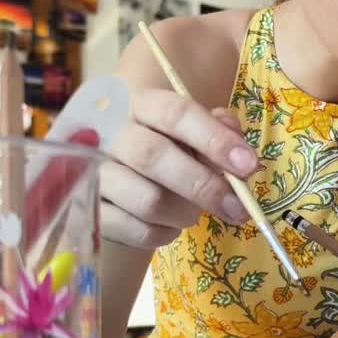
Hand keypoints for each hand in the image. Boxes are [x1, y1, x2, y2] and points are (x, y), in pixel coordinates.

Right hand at [101, 89, 258, 247]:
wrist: (115, 174)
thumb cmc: (165, 147)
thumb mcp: (192, 131)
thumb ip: (220, 131)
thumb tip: (242, 154)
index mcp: (139, 103)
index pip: (175, 112)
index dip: (214, 139)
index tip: (249, 166)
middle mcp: (106, 131)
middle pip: (154, 156)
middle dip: (204, 186)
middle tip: (239, 209)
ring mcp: (91, 171)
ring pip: (146, 200)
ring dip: (184, 214)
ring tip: (193, 213)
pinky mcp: (89, 209)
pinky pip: (135, 230)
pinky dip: (163, 234)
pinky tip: (169, 225)